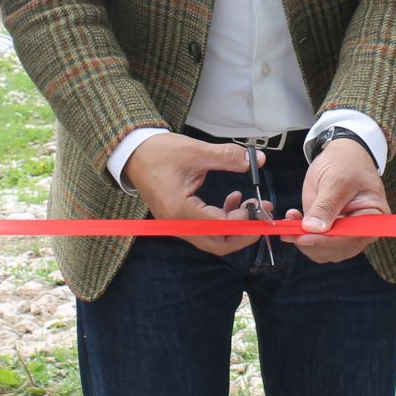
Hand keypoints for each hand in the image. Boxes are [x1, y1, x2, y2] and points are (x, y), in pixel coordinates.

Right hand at [123, 133, 261, 256]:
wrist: (133, 153)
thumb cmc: (158, 152)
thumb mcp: (195, 151)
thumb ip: (227, 157)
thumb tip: (258, 160)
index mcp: (180, 210)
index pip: (219, 227)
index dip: (243, 220)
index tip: (259, 205)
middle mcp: (177, 223)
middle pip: (218, 244)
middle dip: (243, 233)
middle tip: (261, 216)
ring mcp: (177, 224)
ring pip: (213, 238)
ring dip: (235, 225)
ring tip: (251, 204)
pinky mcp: (179, 218)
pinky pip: (206, 228)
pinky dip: (223, 219)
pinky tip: (233, 200)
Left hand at [291, 139, 386, 263]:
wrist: (343, 154)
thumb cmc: (347, 163)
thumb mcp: (336, 179)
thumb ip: (325, 205)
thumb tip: (313, 228)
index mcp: (373, 218)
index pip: (351, 238)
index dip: (326, 241)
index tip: (303, 237)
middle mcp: (361, 230)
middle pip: (336, 250)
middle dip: (311, 242)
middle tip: (289, 228)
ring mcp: (344, 232)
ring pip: (323, 251)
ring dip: (303, 239)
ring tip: (291, 220)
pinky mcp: (330, 230)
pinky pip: (315, 242)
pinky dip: (301, 235)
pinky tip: (293, 219)